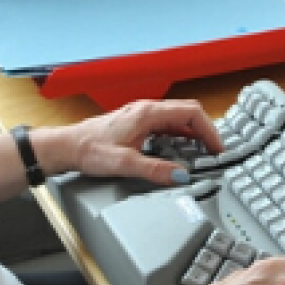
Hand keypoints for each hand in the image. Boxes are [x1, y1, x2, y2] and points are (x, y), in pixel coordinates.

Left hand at [37, 99, 224, 184]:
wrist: (67, 146)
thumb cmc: (90, 150)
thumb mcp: (124, 164)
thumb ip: (155, 170)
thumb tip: (181, 176)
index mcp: (148, 113)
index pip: (191, 113)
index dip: (209, 131)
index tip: (218, 149)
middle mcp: (147, 109)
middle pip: (188, 112)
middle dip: (205, 131)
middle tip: (215, 152)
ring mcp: (142, 114)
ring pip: (177, 118)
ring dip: (193, 133)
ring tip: (202, 153)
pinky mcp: (137, 122)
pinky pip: (166, 124)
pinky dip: (180, 135)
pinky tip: (180, 150)